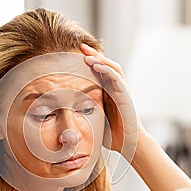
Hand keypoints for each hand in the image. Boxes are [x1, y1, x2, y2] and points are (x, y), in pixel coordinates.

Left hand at [81, 44, 138, 161]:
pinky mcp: (126, 95)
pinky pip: (117, 78)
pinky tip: (96, 66)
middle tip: (79, 46)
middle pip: (105, 64)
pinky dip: (107, 70)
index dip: (88, 61)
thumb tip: (62, 111)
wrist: (128, 144)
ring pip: (112, 67)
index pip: (98, 71)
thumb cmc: (111, 134)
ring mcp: (122, 90)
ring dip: (100, 59)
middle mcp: (116, 88)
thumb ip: (82, 111)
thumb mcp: (93, 119)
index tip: (73, 53)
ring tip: (86, 54)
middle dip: (93, 54)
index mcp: (108, 92)